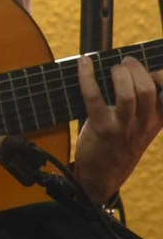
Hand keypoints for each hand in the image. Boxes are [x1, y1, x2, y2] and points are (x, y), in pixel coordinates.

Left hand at [74, 55, 162, 202]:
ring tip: (114, 68)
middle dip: (137, 69)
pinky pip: (94, 98)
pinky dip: (87, 77)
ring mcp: (123, 127)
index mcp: (157, 121)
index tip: (153, 69)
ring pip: (128, 95)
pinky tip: (84, 63)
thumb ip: (145, 105)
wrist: (104, 175)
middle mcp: (144, 124)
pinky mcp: (102, 128)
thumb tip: (133, 69)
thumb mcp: (142, 127)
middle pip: (148, 89)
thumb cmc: (120, 143)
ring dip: (120, 74)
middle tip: (126, 62)